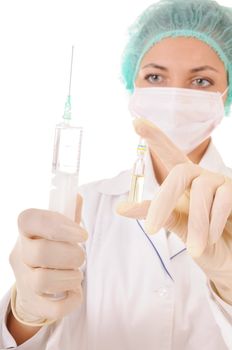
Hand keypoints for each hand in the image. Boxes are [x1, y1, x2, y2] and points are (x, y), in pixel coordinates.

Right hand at [9, 194, 87, 323]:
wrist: (36, 283)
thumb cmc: (51, 248)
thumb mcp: (57, 228)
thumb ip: (68, 213)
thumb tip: (77, 196)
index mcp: (26, 231)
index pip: (29, 219)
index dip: (57, 225)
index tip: (82, 234)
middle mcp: (20, 254)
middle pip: (40, 252)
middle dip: (71, 254)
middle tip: (81, 256)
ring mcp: (23, 280)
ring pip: (42, 280)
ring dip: (70, 276)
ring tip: (77, 273)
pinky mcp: (34, 303)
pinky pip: (51, 308)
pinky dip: (71, 300)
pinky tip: (75, 291)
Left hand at [116, 117, 231, 303]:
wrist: (228, 257)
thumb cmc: (202, 239)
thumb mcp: (178, 225)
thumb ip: (157, 214)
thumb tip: (121, 207)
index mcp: (184, 181)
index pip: (169, 152)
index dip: (155, 136)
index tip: (136, 121)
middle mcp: (201, 177)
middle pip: (179, 172)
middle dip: (164, 200)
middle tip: (151, 228)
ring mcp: (221, 184)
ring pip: (201, 192)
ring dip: (196, 223)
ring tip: (194, 247)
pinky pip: (223, 203)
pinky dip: (212, 224)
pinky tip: (210, 239)